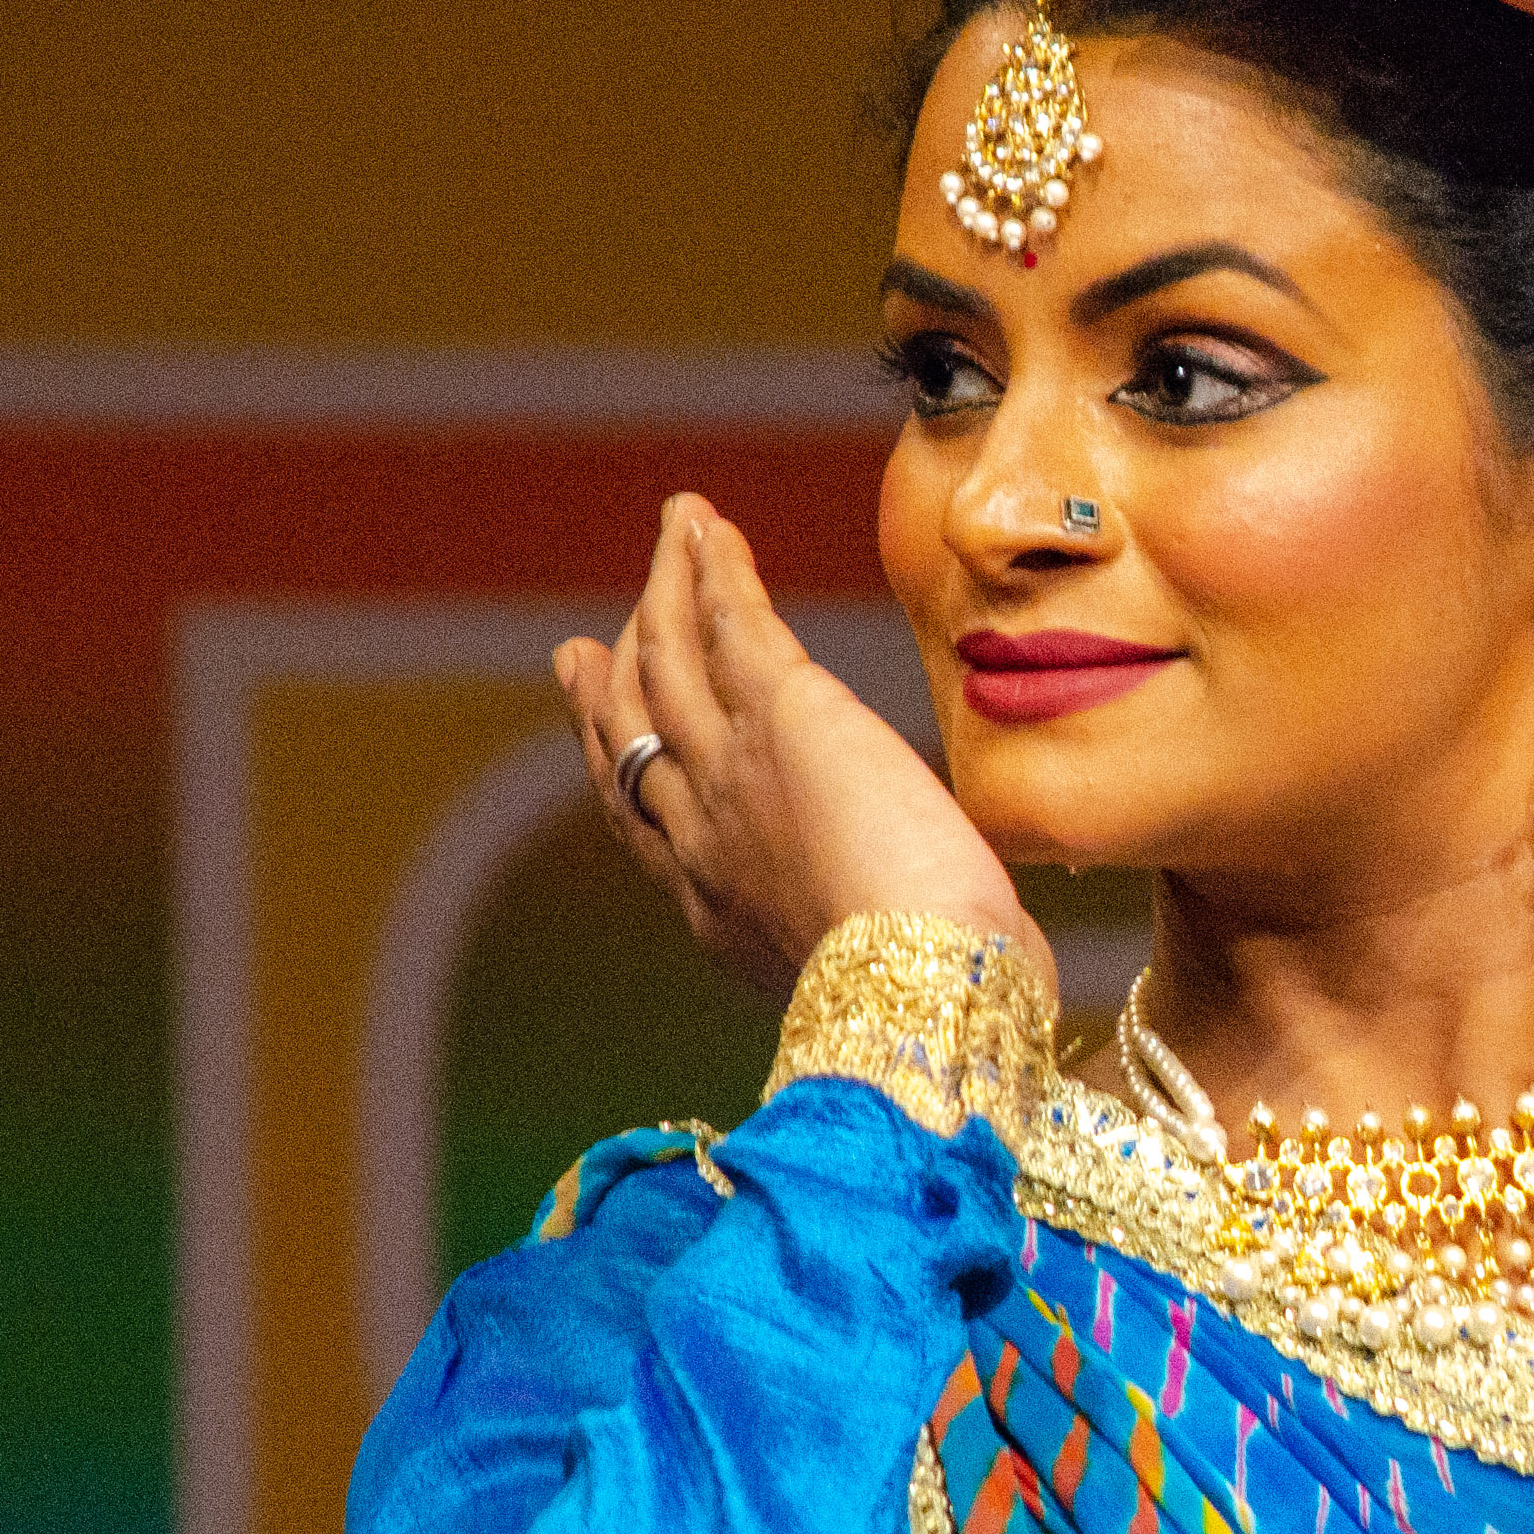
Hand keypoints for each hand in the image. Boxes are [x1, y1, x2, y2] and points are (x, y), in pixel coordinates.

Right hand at [559, 499, 1050, 1004]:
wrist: (930, 995)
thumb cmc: (941, 1006)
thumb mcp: (892, 971)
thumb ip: (888, 935)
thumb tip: (951, 931)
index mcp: (725, 912)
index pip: (651, 827)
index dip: (617, 776)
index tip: (599, 741)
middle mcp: (706, 838)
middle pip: (633, 741)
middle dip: (608, 687)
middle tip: (582, 647)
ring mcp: (731, 772)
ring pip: (669, 663)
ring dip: (666, 589)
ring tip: (671, 534)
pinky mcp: (783, 715)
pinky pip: (728, 622)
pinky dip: (711, 568)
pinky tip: (706, 527)